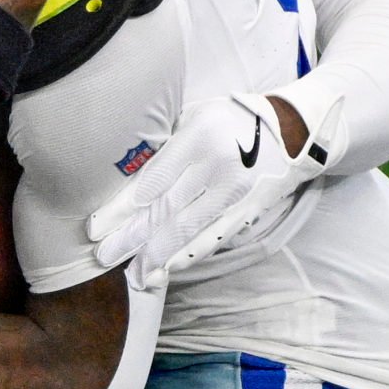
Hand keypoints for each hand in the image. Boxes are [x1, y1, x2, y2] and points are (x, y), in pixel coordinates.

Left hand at [88, 84, 340, 275]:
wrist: (291, 130)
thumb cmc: (231, 118)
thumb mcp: (196, 114)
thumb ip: (165, 142)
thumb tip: (125, 174)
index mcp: (199, 136)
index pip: (152, 180)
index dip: (122, 208)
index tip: (96, 227)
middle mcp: (217, 166)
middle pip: (165, 209)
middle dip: (130, 237)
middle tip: (102, 257)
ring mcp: (235, 192)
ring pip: (188, 229)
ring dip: (156, 255)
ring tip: (132, 273)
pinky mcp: (248, 210)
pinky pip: (214, 237)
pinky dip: (189, 255)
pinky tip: (168, 269)